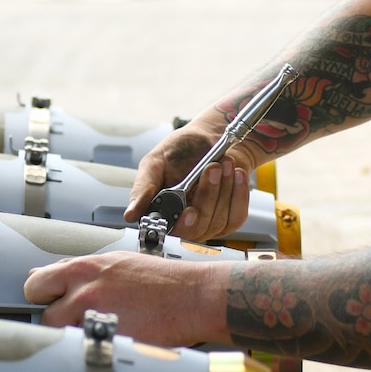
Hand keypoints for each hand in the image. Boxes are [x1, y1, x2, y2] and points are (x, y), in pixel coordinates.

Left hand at [23, 253, 229, 348]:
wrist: (192, 296)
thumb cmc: (159, 280)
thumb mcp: (116, 263)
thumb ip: (83, 272)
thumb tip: (55, 273)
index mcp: (84, 269)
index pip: (37, 283)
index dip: (42, 296)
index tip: (50, 302)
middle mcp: (84, 291)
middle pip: (43, 313)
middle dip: (53, 320)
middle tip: (71, 323)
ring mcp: (95, 318)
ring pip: (62, 336)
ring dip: (73, 338)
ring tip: (96, 335)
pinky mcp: (109, 341)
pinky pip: (85, 351)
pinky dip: (92, 351)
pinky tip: (108, 345)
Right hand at [123, 123, 254, 240]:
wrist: (211, 139)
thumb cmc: (181, 150)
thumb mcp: (155, 162)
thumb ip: (143, 187)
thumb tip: (131, 213)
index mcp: (161, 212)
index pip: (168, 232)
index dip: (181, 225)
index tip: (190, 210)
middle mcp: (183, 222)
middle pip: (197, 227)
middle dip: (207, 196)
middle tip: (211, 168)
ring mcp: (207, 223)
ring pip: (218, 220)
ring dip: (224, 189)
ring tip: (223, 163)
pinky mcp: (229, 219)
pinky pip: (236, 216)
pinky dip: (239, 193)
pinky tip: (236, 174)